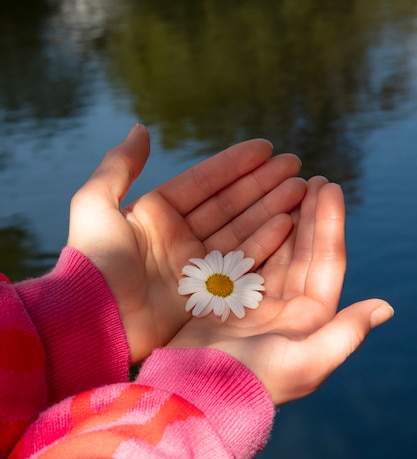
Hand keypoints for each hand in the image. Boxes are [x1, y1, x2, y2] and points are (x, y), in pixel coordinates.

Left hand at [67, 124, 305, 362]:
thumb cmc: (94, 261)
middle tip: (296, 166)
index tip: (266, 148)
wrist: (94, 321)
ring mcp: (194, 265)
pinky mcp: (206, 292)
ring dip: (270, 209)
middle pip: (228, 204)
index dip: (234, 164)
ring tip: (301, 189)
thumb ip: (119, 165)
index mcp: (155, 214)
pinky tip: (289, 223)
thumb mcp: (95, 204)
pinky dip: (265, 243)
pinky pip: (241, 262)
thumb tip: (141, 128)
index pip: (203, 182)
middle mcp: (178, 237)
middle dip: (262, 184)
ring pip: (240, 230)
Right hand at [168, 178, 393, 404]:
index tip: (330, 186)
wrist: (194, 395)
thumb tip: (385, 307)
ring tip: (287, 185)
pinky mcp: (226, 300)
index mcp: (309, 322)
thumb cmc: (251, 381)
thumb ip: (346, 334)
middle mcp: (286, 310)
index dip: (330, 224)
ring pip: (275, 252)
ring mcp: (255, 304)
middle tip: (312, 178)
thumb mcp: (306, 362)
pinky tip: (255, 213)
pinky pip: (244, 259)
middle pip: (303, 253)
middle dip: (310, 216)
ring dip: (283, 219)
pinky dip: (252, 235)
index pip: (326, 264)